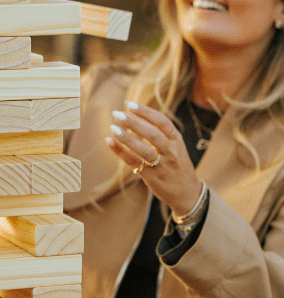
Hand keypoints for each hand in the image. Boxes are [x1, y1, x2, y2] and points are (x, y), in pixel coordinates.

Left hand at [107, 101, 202, 218]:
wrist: (187, 193)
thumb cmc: (177, 164)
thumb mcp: (176, 145)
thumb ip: (161, 133)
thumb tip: (136, 115)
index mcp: (177, 140)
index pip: (162, 122)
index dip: (146, 112)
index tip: (130, 104)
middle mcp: (171, 151)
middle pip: (152, 134)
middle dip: (134, 122)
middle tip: (117, 113)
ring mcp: (161, 165)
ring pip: (143, 149)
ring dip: (127, 138)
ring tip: (112, 127)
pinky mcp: (151, 177)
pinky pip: (134, 162)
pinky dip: (120, 151)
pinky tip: (109, 141)